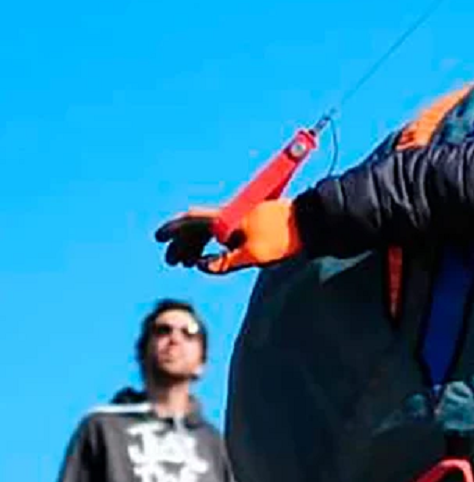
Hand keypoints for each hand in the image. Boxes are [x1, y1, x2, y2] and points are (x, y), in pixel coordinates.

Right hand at [156, 200, 300, 274]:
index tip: (158, 238)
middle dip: (182, 243)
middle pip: (197, 227)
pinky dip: (212, 244)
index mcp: (227, 218)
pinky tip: (210, 256)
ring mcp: (240, 218)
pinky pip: (222, 232)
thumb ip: (225, 263)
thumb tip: (201, 266)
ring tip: (188, 262)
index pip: (192, 221)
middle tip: (172, 261)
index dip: (173, 229)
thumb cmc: (282, 238)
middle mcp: (230, 215)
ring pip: (209, 230)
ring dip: (196, 244)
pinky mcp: (250, 222)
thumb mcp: (254, 256)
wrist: (308, 222)